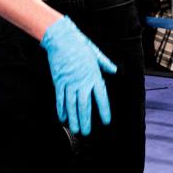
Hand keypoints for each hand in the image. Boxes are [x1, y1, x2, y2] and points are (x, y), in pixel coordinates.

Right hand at [40, 16, 116, 136]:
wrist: (61, 39)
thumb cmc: (79, 44)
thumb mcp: (96, 53)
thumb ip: (105, 63)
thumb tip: (114, 70)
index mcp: (93, 75)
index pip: (101, 97)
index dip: (104, 110)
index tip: (106, 121)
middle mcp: (82, 82)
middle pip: (84, 105)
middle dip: (85, 120)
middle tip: (86, 132)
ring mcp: (69, 83)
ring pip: (71, 105)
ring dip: (73, 118)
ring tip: (75, 130)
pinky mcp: (59, 82)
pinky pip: (60, 98)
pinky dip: (61, 109)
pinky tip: (63, 118)